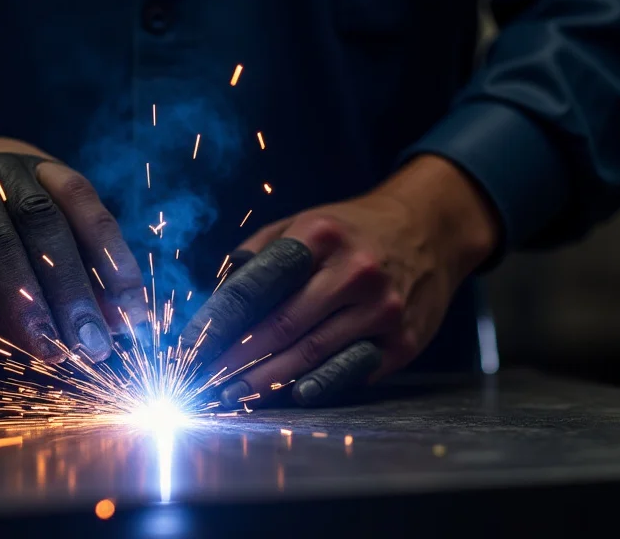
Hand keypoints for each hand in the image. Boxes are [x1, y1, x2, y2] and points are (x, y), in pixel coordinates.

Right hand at [0, 102, 145, 361]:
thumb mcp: (45, 220)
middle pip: (30, 227)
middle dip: (66, 293)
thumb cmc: (0, 210)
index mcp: (29, 167)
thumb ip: (84, 264)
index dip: (111, 259)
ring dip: (17, 315)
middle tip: (88, 347)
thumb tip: (122, 323)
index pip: (80, 203)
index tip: (132, 315)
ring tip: (47, 351)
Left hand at [180, 155, 497, 405]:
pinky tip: (292, 395)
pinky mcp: (404, 339)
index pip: (253, 286)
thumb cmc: (352, 231)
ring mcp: (382, 308)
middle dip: (233, 360)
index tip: (187, 349)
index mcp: (318, 236)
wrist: (432, 229)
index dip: (214, 323)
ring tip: (231, 395)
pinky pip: (351, 369)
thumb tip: (214, 301)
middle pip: (279, 326)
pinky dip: (318, 385)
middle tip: (202, 382)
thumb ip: (257, 257)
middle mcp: (353, 271)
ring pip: (311, 353)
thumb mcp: (303, 223)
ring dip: (265, 380)